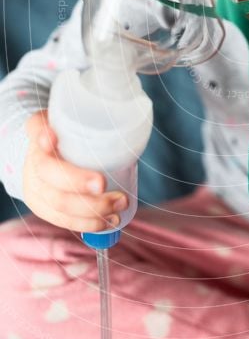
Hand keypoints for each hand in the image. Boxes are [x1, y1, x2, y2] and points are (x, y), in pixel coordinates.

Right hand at [22, 110, 127, 232]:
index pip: (36, 130)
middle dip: (79, 182)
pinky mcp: (41, 206)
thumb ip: (93, 115)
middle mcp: (33, 159)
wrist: (44, 153)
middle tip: (107, 186)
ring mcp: (34, 185)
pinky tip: (107, 222)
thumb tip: (125, 119)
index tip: (51, 137)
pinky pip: (61, 219)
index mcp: (39, 130)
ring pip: (57, 202)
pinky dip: (86, 223)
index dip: (42, 136)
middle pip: (49, 173)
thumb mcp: (75, 118)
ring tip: (119, 206)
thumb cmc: (70, 133)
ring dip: (91, 209)